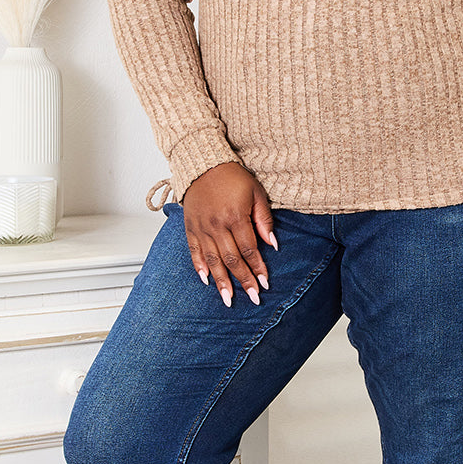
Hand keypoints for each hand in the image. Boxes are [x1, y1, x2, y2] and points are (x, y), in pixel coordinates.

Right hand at [182, 163, 276, 306]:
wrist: (203, 164)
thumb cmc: (232, 176)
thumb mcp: (256, 193)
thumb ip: (263, 219)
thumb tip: (272, 244)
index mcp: (234, 217)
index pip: (249, 250)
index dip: (258, 268)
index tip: (265, 283)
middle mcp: (216, 225)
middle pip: (232, 259)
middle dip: (243, 280)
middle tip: (253, 297)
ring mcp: (201, 228)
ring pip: (213, 261)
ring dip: (222, 282)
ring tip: (228, 299)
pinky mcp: (190, 227)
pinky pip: (194, 251)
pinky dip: (199, 267)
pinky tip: (206, 281)